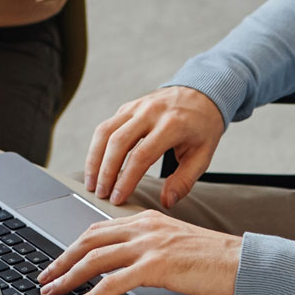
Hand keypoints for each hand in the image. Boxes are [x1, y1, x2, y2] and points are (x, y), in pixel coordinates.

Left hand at [36, 210, 241, 294]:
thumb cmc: (214, 260)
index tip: (58, 262)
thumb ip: (149, 250)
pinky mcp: (155, 266)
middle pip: (88, 241)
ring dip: (66, 279)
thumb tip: (124, 268)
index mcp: (147, 219)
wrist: (242, 262)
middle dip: (61, 261)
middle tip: (45, 278)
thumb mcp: (175, 246)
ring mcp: (148, 244)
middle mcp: (144, 227)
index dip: (73, 247)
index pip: (98, 229)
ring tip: (50, 294)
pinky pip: (111, 283)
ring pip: (93, 260)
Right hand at [85, 86, 226, 207]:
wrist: (202, 93)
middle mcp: (151, 112)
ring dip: (94, 159)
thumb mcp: (203, 155)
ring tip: (91, 183)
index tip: (118, 198)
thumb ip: (184, 180)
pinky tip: (96, 165)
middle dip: (105, 171)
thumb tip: (166, 201)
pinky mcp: (128, 107)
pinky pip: (106, 126)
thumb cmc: (203, 127)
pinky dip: (97, 147)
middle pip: (118, 142)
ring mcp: (137, 106)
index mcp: (172, 125)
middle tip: (101, 195)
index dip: (126, 179)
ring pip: (105, 131)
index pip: (142, 155)